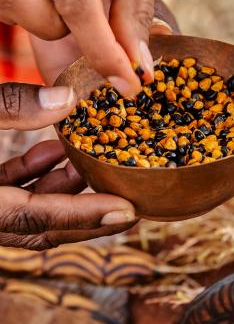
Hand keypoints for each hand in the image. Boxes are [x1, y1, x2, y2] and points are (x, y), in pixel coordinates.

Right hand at [0, 82, 135, 249]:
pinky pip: (11, 190)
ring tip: (96, 160)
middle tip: (132, 202)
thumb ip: (12, 106)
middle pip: (41, 226)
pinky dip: (37, 174)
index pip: (36, 217)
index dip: (85, 214)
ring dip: (64, 187)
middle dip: (89, 215)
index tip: (129, 210)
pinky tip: (58, 150)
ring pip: (29, 207)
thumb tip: (69, 98)